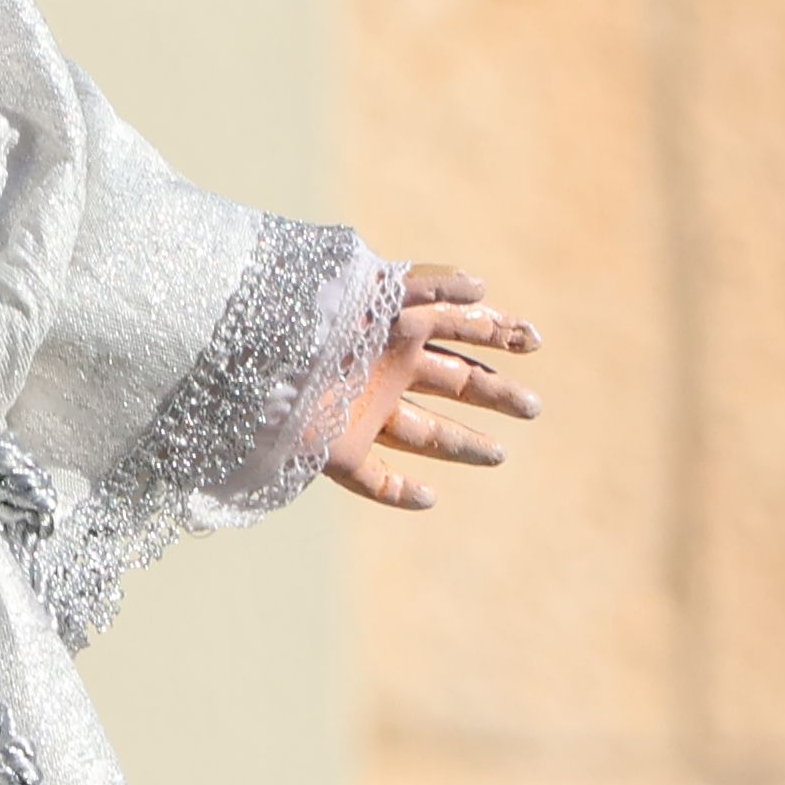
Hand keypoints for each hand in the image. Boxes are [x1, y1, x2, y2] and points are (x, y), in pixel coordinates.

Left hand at [322, 265, 539, 510]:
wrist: (249, 354)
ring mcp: (360, 414)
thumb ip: (431, 285)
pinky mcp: (333, 453)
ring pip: (424, 432)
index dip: (498, 332)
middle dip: (494, 394)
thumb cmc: (314, 315)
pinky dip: (400, 492)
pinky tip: (430, 499)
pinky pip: (372, 479)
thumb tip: (484, 289)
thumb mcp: (377, 290)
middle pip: (451, 384)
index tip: (535, 340)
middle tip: (535, 407)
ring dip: (464, 443)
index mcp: (395, 327)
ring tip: (502, 453)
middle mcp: (382, 371)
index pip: (459, 329)